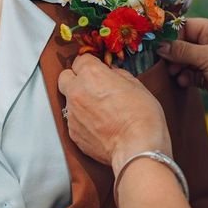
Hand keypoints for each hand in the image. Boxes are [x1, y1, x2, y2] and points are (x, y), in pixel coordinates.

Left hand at [58, 54, 171, 175]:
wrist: (137, 147)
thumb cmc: (142, 117)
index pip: (80, 60)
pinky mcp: (73, 133)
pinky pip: (73, 121)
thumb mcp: (137, 85)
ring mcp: (72, 114)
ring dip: (80, 102)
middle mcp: (77, 92)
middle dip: (76, 79)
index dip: (91, 65)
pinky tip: (100, 126)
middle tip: (92, 86)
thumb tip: (112, 75)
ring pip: (68, 101)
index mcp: (92, 74)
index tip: (98, 70)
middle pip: (65, 77)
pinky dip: (83, 122)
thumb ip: (119, 76)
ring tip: (100, 111)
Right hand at [157, 18, 207, 120]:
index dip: (173, 35)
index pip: (188, 26)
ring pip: (185, 60)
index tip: (159, 44)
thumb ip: (183, 51)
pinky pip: (190, 74)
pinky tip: (183, 82)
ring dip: (178, 67)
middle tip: (165, 62)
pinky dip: (185, 77)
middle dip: (173, 53)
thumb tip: (160, 46)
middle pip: (184, 44)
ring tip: (175, 73)